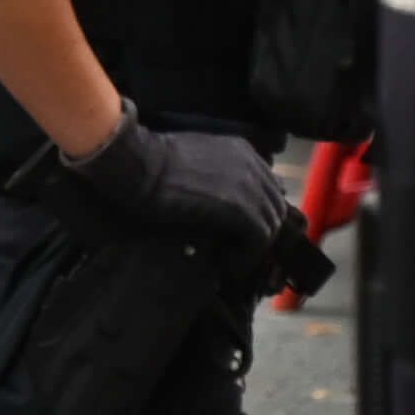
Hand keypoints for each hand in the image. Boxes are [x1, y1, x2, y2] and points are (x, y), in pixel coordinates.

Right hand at [54, 110, 294, 266]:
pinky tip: (225, 264)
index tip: (236, 233)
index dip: (255, 214)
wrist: (139, 166)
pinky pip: (260, 240)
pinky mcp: (242, 209)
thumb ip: (213, 174)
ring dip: (252, 248)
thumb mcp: (191, 161)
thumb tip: (217, 200)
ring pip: (271, 226)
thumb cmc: (151, 165)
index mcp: (242, 150)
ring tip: (227, 261)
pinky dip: (245, 257)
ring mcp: (250, 186)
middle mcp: (252, 164)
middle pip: (275, 207)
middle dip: (259, 233)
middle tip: (235, 252)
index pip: (268, 187)